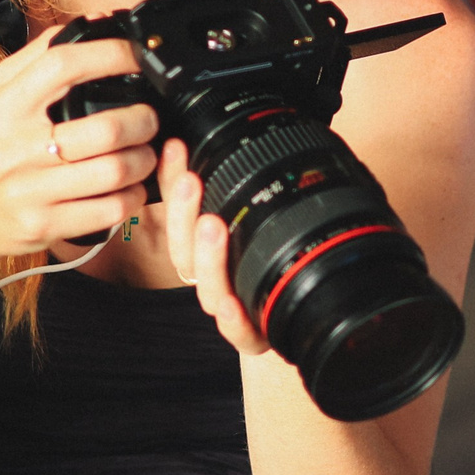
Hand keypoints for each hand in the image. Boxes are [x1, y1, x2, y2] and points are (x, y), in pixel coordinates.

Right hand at [0, 29, 157, 259]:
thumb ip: (41, 55)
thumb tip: (96, 21)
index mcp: (4, 106)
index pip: (64, 65)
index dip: (112, 55)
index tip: (136, 56)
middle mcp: (14, 147)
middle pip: (105, 128)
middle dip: (143, 119)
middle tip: (150, 117)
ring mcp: (29, 190)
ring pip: (114, 171)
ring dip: (144, 160)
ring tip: (145, 152)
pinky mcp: (43, 226)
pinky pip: (109, 210)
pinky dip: (133, 196)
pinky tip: (131, 186)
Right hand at [159, 137, 272, 357]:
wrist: (303, 323)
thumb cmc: (279, 269)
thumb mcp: (264, 219)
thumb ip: (248, 187)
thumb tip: (244, 138)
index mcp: (207, 248)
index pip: (180, 211)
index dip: (171, 180)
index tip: (176, 147)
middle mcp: (213, 277)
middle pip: (184, 247)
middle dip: (183, 211)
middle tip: (191, 181)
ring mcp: (231, 307)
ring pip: (207, 287)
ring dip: (207, 257)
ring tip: (211, 227)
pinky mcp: (254, 336)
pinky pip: (239, 334)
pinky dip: (233, 320)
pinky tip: (230, 303)